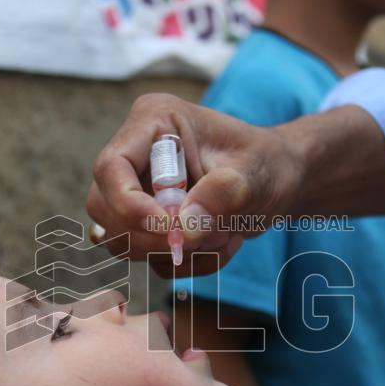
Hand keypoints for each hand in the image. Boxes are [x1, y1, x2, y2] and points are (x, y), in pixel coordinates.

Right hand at [87, 93, 303, 277]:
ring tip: (224, 234)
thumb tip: (183, 231)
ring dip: (174, 251)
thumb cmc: (267, 164)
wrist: (280, 182)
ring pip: (121, 239)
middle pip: (104, 206)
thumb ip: (222, 196)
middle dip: (150, 235)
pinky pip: (149, 258)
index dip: (128, 204)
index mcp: (153, 122)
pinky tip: (221, 243)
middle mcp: (136, 155)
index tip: (167, 229)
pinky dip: (187, 263)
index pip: (111, 166)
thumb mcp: (255, 173)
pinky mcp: (147, 223)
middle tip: (200, 239)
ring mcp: (137, 191)